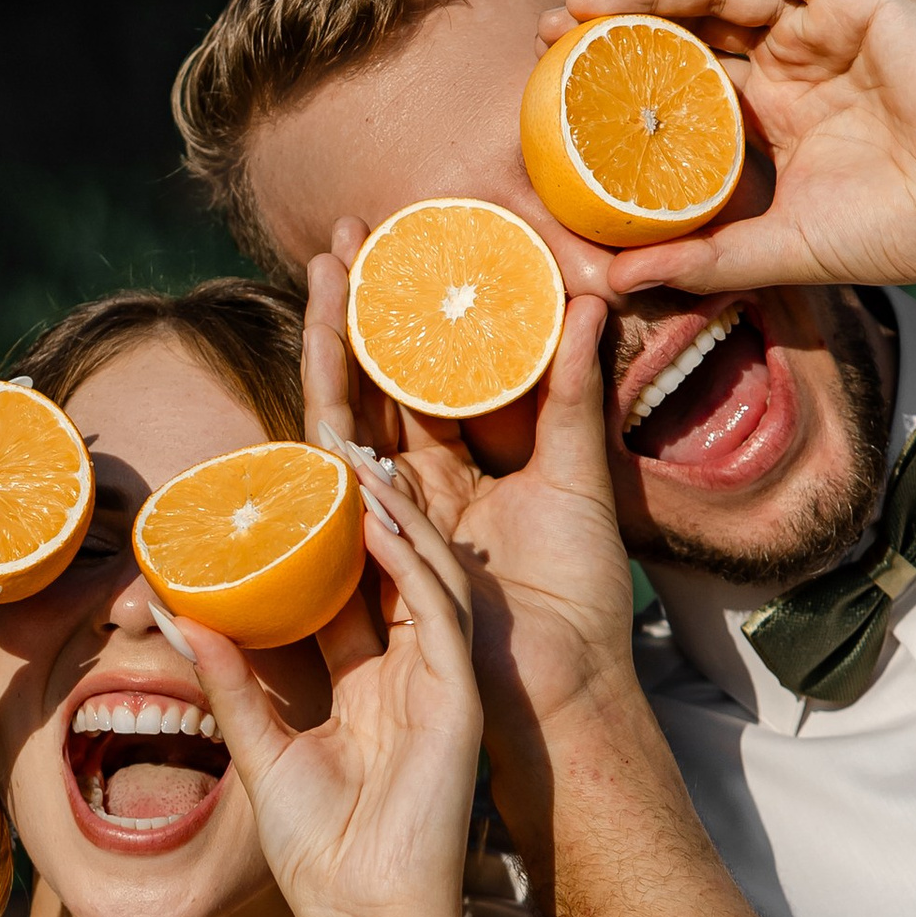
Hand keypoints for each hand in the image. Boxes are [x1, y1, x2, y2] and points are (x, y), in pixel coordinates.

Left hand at [179, 485, 482, 916]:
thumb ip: (231, 684)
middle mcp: (407, 676)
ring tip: (353, 461)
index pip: (348, 595)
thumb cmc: (321, 852)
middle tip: (327, 446)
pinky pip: (439, 613)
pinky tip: (379, 523)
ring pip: (423, 577)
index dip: (325, 541)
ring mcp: (437, 684)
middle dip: (365, 510)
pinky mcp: (457, 699)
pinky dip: (412, 565)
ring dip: (392, 518)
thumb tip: (178, 617)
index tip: (290, 488)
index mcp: (367, 687)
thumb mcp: (262, 750)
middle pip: (390, 572)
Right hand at [302, 252, 644, 816]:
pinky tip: (323, 346)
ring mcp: (392, 512)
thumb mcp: (581, 476)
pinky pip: (344, 467)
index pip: (427, 377)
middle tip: (347, 232)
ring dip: (331, 337)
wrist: (562, 684)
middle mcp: (418, 487)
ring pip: (348, 409)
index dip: (413, 315)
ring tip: (325, 266)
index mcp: (464, 470)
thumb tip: (591, 303)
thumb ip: (575, 393)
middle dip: (357, 306)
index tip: (407, 247)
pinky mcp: (379, 541)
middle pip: (375, 381)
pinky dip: (332, 407)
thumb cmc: (578, 597)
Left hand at [555, 0, 915, 299]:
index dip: (624, 80)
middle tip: (552, 32)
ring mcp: (826, 23)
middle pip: (691, 29)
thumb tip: (612, 282)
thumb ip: (702, 257)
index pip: (687, 82)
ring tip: (583, 3)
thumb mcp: (779, 248)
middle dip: (618, 26)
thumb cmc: (901, 233)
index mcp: (780, 114)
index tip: (555, 89)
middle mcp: (797, 60)